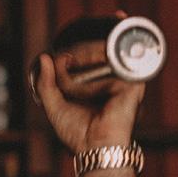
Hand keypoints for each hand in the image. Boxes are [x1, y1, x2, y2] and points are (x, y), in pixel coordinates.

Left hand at [34, 13, 144, 152]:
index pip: (88, 62)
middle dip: (78, 53)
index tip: (63, 54)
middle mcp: (108, 82)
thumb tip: (44, 58)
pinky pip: (123, 58)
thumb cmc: (77, 133)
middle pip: (95, 54)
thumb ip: (46, 84)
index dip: (82, 48)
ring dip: (89, 51)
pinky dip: (115, 45)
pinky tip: (112, 30)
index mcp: (92, 89)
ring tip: (75, 61)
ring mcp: (121, 80)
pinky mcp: (133, 81)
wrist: (94, 147)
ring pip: (107, 52)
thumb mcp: (54, 107)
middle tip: (64, 61)